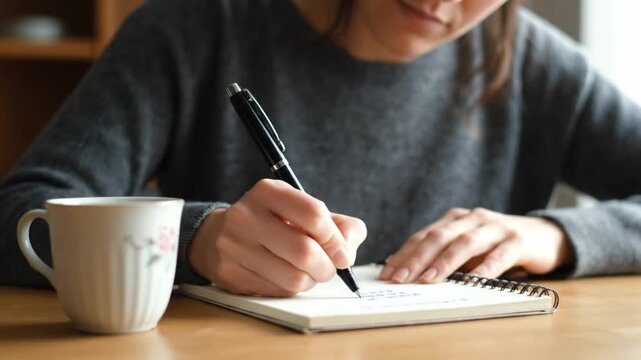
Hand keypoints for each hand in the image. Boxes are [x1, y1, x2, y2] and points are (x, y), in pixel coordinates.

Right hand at [188, 179, 366, 295]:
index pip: (314, 214)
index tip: (342, 253)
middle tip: (329, 268)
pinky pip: (277, 291)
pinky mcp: (230, 273)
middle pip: (305, 251)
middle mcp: (246, 215)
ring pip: (293, 278)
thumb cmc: (273, 222)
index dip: (335, 239)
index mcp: (268, 192)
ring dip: (310, 281)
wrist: (218, 235)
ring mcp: (234, 245)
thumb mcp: (302, 210)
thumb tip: (347, 253)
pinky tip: (284, 276)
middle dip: (327, 267)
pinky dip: (290, 289)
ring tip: (307, 272)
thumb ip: (338, 225)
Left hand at [380, 208, 573, 282]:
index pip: (424, 236)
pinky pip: (499, 255)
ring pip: (465, 243)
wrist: (543, 236)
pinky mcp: (518, 241)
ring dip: (444, 262)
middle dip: (416, 258)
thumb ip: (440, 254)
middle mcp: (472, 219)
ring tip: (428, 279)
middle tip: (400, 277)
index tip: (387, 272)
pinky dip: (485, 268)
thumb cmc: (496, 245)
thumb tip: (401, 267)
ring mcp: (496, 228)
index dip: (404, 253)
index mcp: (455, 219)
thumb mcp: (466, 247)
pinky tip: (472, 281)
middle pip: (439, 237)